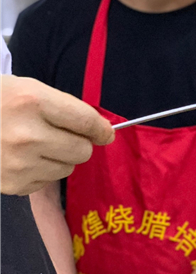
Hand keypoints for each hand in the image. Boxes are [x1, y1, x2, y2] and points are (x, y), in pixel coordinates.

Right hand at [1, 75, 113, 194]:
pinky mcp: (12, 184)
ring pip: (67, 168)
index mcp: (30, 102)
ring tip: (32, 144)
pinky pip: (47, 181)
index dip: (101, 129)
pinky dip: (39, 171)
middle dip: (78, 143)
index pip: (86, 121)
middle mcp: (27, 135)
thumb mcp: (24, 89)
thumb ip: (64, 107)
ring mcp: (18, 163)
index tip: (105, 133)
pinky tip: (18, 158)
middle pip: (82, 150)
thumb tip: (103, 132)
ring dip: (58, 158)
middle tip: (59, 134)